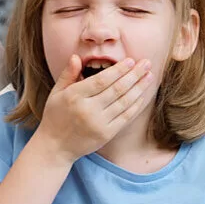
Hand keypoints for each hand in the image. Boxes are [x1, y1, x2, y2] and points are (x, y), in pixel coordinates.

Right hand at [34, 56, 153, 161]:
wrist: (55, 146)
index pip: (101, 80)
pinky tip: (142, 95)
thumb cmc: (55, 116)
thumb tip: (76, 57)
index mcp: (74, 96)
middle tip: (146, 63)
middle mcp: (87, 109)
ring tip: (149, 77)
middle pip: (116, 89)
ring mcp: (98, 123)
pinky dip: (135, 105)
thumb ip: (67, 74)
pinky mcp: (106, 134)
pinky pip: (125, 117)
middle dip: (134, 75)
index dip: (118, 70)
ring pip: (124, 102)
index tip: (131, 61)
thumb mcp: (56, 93)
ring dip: (139, 88)